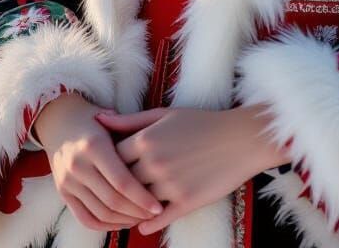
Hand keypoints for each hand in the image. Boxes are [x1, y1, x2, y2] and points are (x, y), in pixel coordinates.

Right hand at [32, 92, 164, 232]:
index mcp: (94, 145)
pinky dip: (105, 225)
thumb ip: (131, 135)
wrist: (59, 120)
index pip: (121, 181)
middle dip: (136, 212)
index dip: (142, 198)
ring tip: (141, 218)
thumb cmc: (94, 118)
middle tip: (154, 215)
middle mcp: (78, 165)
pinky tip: (122, 222)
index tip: (158, 207)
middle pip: (112, 200)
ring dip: (123, 221)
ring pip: (100, 213)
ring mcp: (67, 181)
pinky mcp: (62, 193)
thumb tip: (155, 158)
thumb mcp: (113, 119)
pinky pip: (85, 218)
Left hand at [95, 104, 291, 235]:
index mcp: (146, 140)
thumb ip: (130, 120)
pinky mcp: (186, 202)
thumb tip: (99, 121)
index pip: (111, 160)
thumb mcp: (164, 115)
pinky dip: (148, 223)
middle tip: (110, 194)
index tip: (107, 169)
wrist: (240, 139)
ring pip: (138, 203)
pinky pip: (158, 220)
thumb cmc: (201, 123)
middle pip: (121, 184)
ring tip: (127, 209)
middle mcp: (154, 163)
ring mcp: (170, 184)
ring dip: (131, 208)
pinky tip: (145, 222)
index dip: (108, 166)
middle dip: (116, 189)